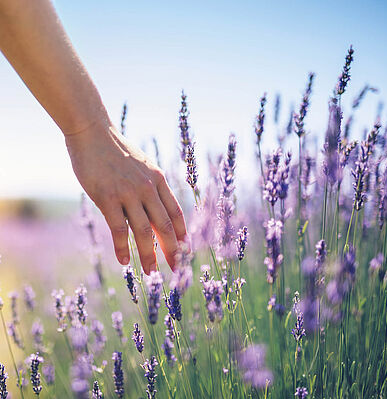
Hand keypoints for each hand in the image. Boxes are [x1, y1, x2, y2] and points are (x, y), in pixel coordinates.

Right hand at [65, 118, 186, 273]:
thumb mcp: (143, 166)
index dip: (183, 235)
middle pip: (165, 226)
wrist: (93, 132)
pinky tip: (124, 261)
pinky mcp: (107, 197)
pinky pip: (119, 229)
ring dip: (149, 256)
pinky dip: (123, 248)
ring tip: (151, 273)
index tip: (186, 251)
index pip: (176, 213)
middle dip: (173, 251)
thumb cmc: (117, 152)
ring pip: (145, 232)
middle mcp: (148, 188)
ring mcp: (128, 193)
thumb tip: (157, 211)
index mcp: (159, 180)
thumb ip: (151, 187)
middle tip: (177, 269)